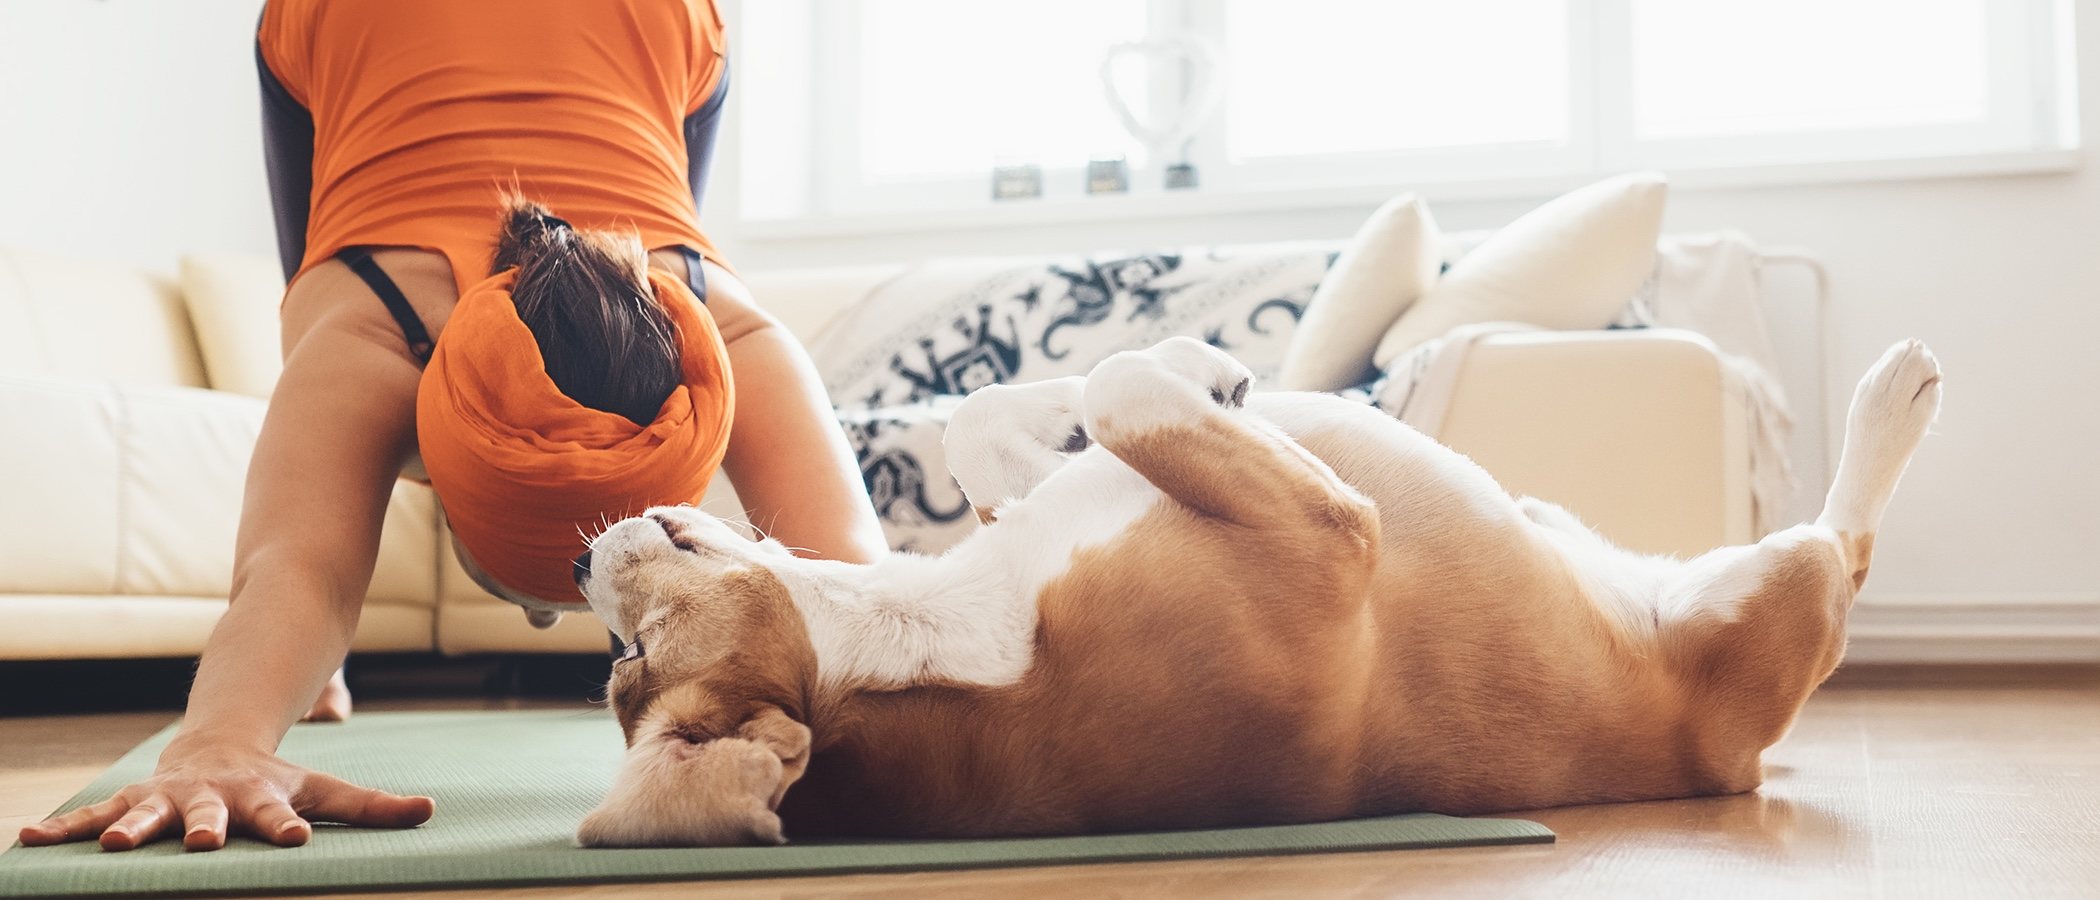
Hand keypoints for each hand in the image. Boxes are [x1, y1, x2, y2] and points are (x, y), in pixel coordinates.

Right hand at [15, 738, 432, 851]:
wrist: (220, 746)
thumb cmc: (276, 783)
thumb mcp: (325, 790)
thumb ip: (373, 806)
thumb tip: (429, 811)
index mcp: (259, 797)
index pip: (278, 814)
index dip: (285, 826)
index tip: (293, 840)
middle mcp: (210, 798)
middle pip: (207, 815)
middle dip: (202, 829)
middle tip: (201, 844)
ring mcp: (167, 800)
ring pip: (144, 816)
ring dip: (126, 829)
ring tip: (107, 843)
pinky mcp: (132, 803)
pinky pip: (91, 814)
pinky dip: (61, 826)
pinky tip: (27, 840)